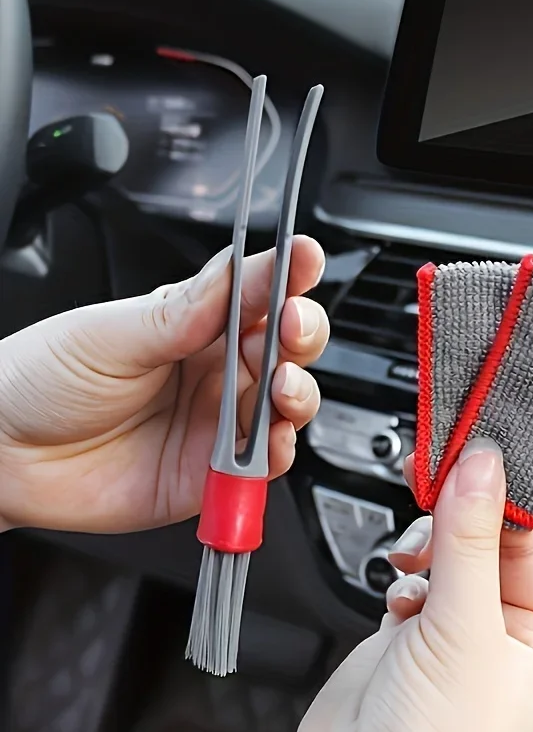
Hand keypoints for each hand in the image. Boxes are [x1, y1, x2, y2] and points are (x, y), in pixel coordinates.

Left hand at [0, 237, 327, 532]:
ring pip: (285, 404)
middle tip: (293, 325)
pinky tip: (268, 440)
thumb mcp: (110, 333)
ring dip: (298, 392)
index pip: (256, 293)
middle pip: (285, 347)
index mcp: (194, 324)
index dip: (287, 275)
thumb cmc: (43, 380)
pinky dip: (275, 453)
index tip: (304, 259)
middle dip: (302, 332)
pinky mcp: (212, 472)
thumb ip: (182, 313)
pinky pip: (261, 465)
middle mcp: (214, 370)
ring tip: (281, 386)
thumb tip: (240, 272)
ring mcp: (216, 421)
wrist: (2, 456)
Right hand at [292, 438, 532, 731]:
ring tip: (414, 557)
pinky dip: (402, 572)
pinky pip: (411, 573)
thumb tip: (482, 468)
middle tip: (435, 478)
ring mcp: (450, 626)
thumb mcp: (464, 629)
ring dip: (427, 544)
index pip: (532, 542)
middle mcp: (498, 629)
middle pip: (485, 539)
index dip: (505, 498)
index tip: (478, 457)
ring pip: (445, 551)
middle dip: (459, 515)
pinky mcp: (406, 627)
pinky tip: (399, 596)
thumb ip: (470, 541)